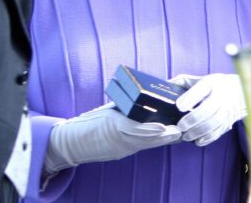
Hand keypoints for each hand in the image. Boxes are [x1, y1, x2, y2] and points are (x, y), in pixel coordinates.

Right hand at [45, 103, 181, 172]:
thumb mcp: (104, 112)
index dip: (150, 129)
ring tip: (178, 134)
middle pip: (145, 139)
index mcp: (112, 125)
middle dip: (164, 136)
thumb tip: (141, 98)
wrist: (71, 143)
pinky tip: (166, 138)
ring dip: (163, 140)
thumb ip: (122, 107)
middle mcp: (118, 139)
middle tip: (180, 131)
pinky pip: (140, 146)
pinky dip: (154, 142)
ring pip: (145, 144)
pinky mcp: (121, 152)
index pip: (134, 129)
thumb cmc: (87, 123)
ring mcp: (120, 148)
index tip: (164, 127)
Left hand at [172, 73, 246, 145]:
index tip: (179, 106)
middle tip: (180, 127)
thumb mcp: (197, 79)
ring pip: (214, 123)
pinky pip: (218, 132)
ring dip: (199, 131)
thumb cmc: (210, 86)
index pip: (201, 89)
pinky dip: (207, 138)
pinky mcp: (228, 122)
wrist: (237, 92)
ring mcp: (226, 110)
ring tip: (186, 136)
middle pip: (208, 109)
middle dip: (193, 119)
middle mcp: (221, 96)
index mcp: (211, 83)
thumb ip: (180, 83)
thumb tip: (163, 87)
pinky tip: (197, 141)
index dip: (190, 98)